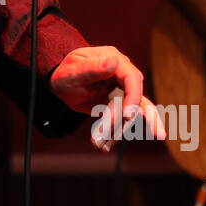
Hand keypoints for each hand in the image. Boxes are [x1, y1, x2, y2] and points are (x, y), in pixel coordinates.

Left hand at [48, 45, 165, 151]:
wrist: (61, 84)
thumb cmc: (66, 73)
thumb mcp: (74, 71)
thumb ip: (93, 67)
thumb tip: (113, 61)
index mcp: (114, 60)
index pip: (132, 78)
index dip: (134, 96)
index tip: (127, 115)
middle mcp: (122, 74)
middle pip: (138, 97)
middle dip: (138, 118)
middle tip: (143, 135)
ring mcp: (122, 89)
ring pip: (133, 112)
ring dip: (120, 130)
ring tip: (100, 144)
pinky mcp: (119, 103)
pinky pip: (123, 120)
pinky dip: (114, 134)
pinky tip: (104, 145)